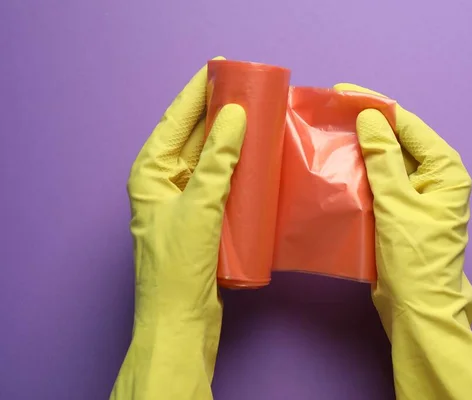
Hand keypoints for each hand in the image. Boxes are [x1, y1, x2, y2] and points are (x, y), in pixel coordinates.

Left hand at [111, 58, 246, 399]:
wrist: (182, 322)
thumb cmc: (179, 268)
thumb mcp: (201, 206)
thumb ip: (218, 161)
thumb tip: (236, 115)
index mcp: (150, 173)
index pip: (175, 121)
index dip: (197, 92)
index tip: (221, 69)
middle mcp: (164, 183)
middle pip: (193, 136)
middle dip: (218, 111)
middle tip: (248, 89)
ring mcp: (185, 201)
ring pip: (210, 158)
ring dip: (231, 138)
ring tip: (257, 115)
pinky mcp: (204, 218)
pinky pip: (222, 181)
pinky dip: (239, 167)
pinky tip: (258, 156)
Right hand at [335, 83, 471, 398]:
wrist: (416, 309)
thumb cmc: (413, 257)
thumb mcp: (395, 203)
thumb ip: (382, 158)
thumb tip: (370, 119)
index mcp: (445, 170)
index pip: (409, 125)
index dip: (376, 106)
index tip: (344, 92)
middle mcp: (435, 178)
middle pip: (398, 140)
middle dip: (366, 125)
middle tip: (332, 110)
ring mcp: (418, 195)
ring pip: (387, 160)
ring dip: (361, 148)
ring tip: (329, 131)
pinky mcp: (401, 210)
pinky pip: (380, 181)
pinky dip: (361, 171)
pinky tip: (337, 163)